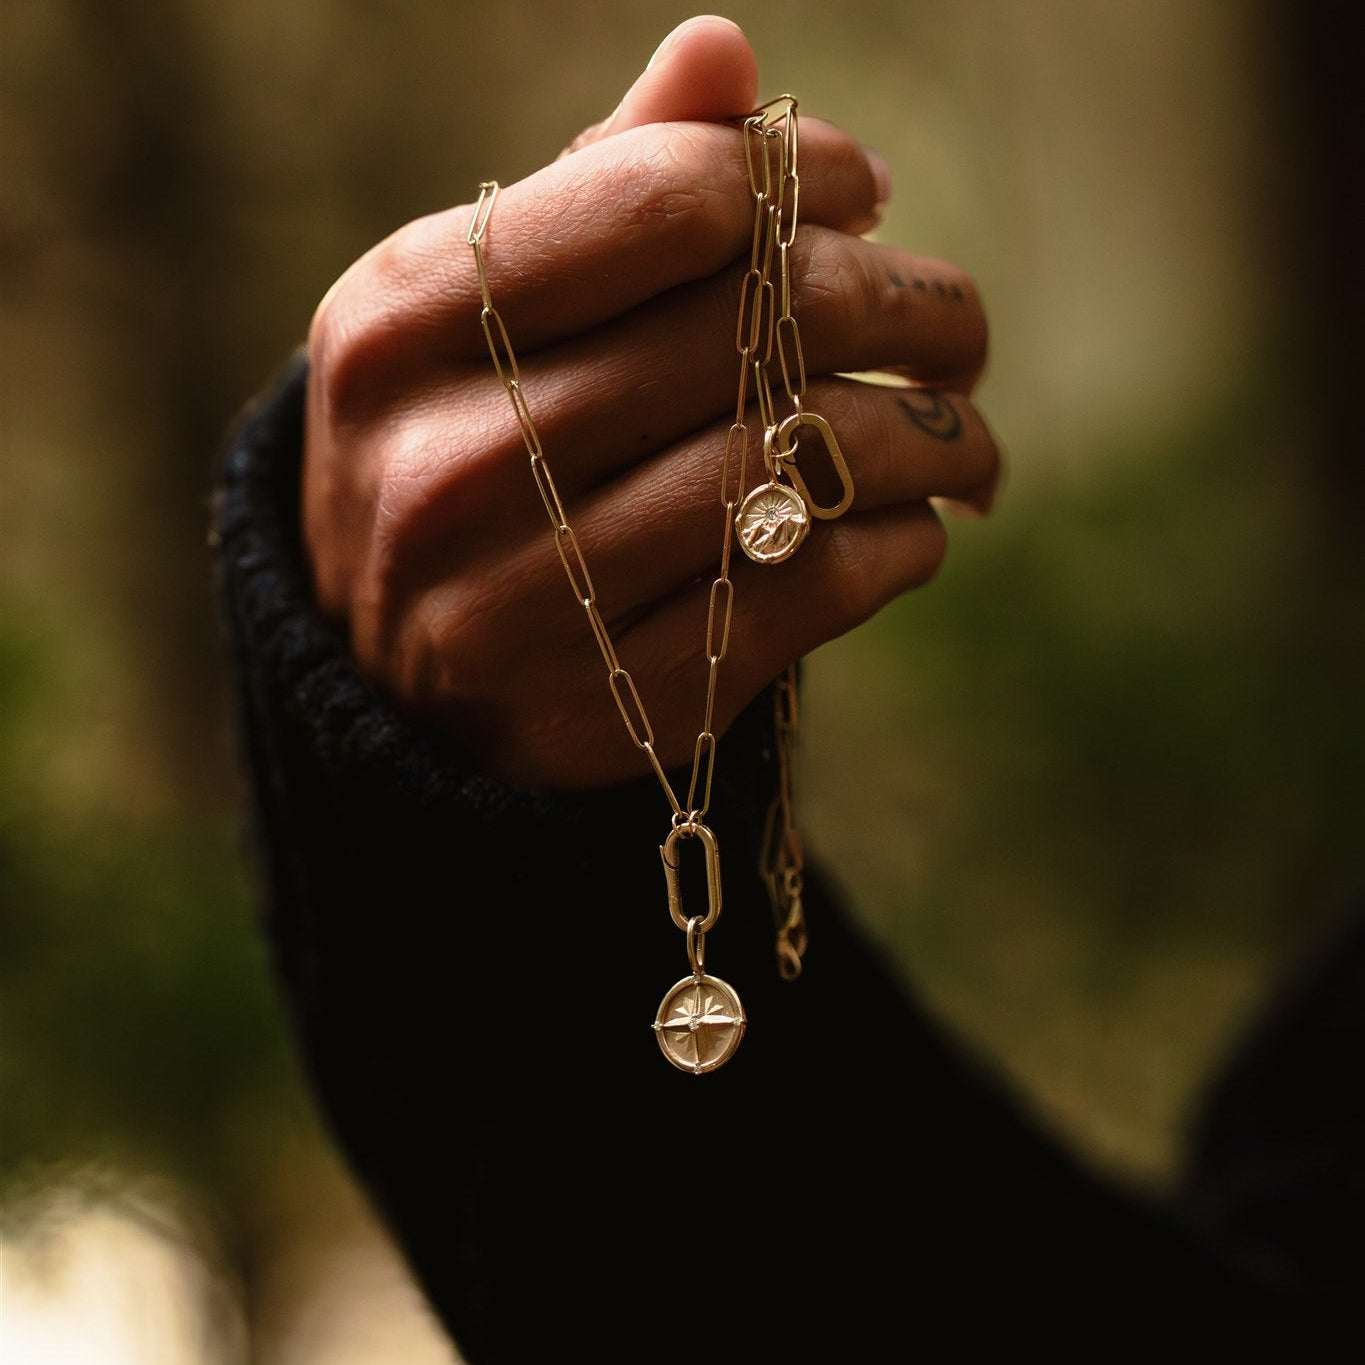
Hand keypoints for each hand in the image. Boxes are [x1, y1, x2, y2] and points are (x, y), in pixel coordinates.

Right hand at [303, 15, 1000, 790]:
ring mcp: (520, 600)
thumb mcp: (476, 314)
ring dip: (927, 438)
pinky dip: (895, 549)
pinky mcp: (605, 707)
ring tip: (966, 432)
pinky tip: (913, 528)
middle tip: (959, 324)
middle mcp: (449, 460)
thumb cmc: (461, 454)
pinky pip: (801, 598)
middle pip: (749, 329)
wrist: (390, 678)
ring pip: (791, 468)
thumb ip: (596, 189)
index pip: (662, 202)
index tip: (865, 198)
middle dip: (905, 304)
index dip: (800, 176)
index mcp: (403, 321)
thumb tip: (723, 50)